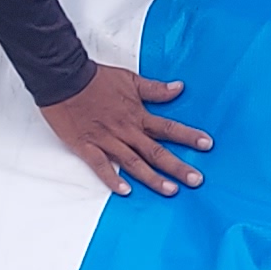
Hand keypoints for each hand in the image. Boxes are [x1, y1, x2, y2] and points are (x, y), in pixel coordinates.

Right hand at [40, 66, 209, 196]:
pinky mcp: (87, 146)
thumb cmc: (95, 79)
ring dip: (153, 177)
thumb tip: (179, 88)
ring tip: (171, 190)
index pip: (168, 128)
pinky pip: (101, 165)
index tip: (207, 145)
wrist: (64, 78)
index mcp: (137, 115)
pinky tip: (125, 191)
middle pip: (156, 151)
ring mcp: (107, 140)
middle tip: (197, 180)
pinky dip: (112, 178)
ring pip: (134, 163)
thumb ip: (155, 89)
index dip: (189, 136)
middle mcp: (126, 130)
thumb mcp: (130, 80)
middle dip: (178, 166)